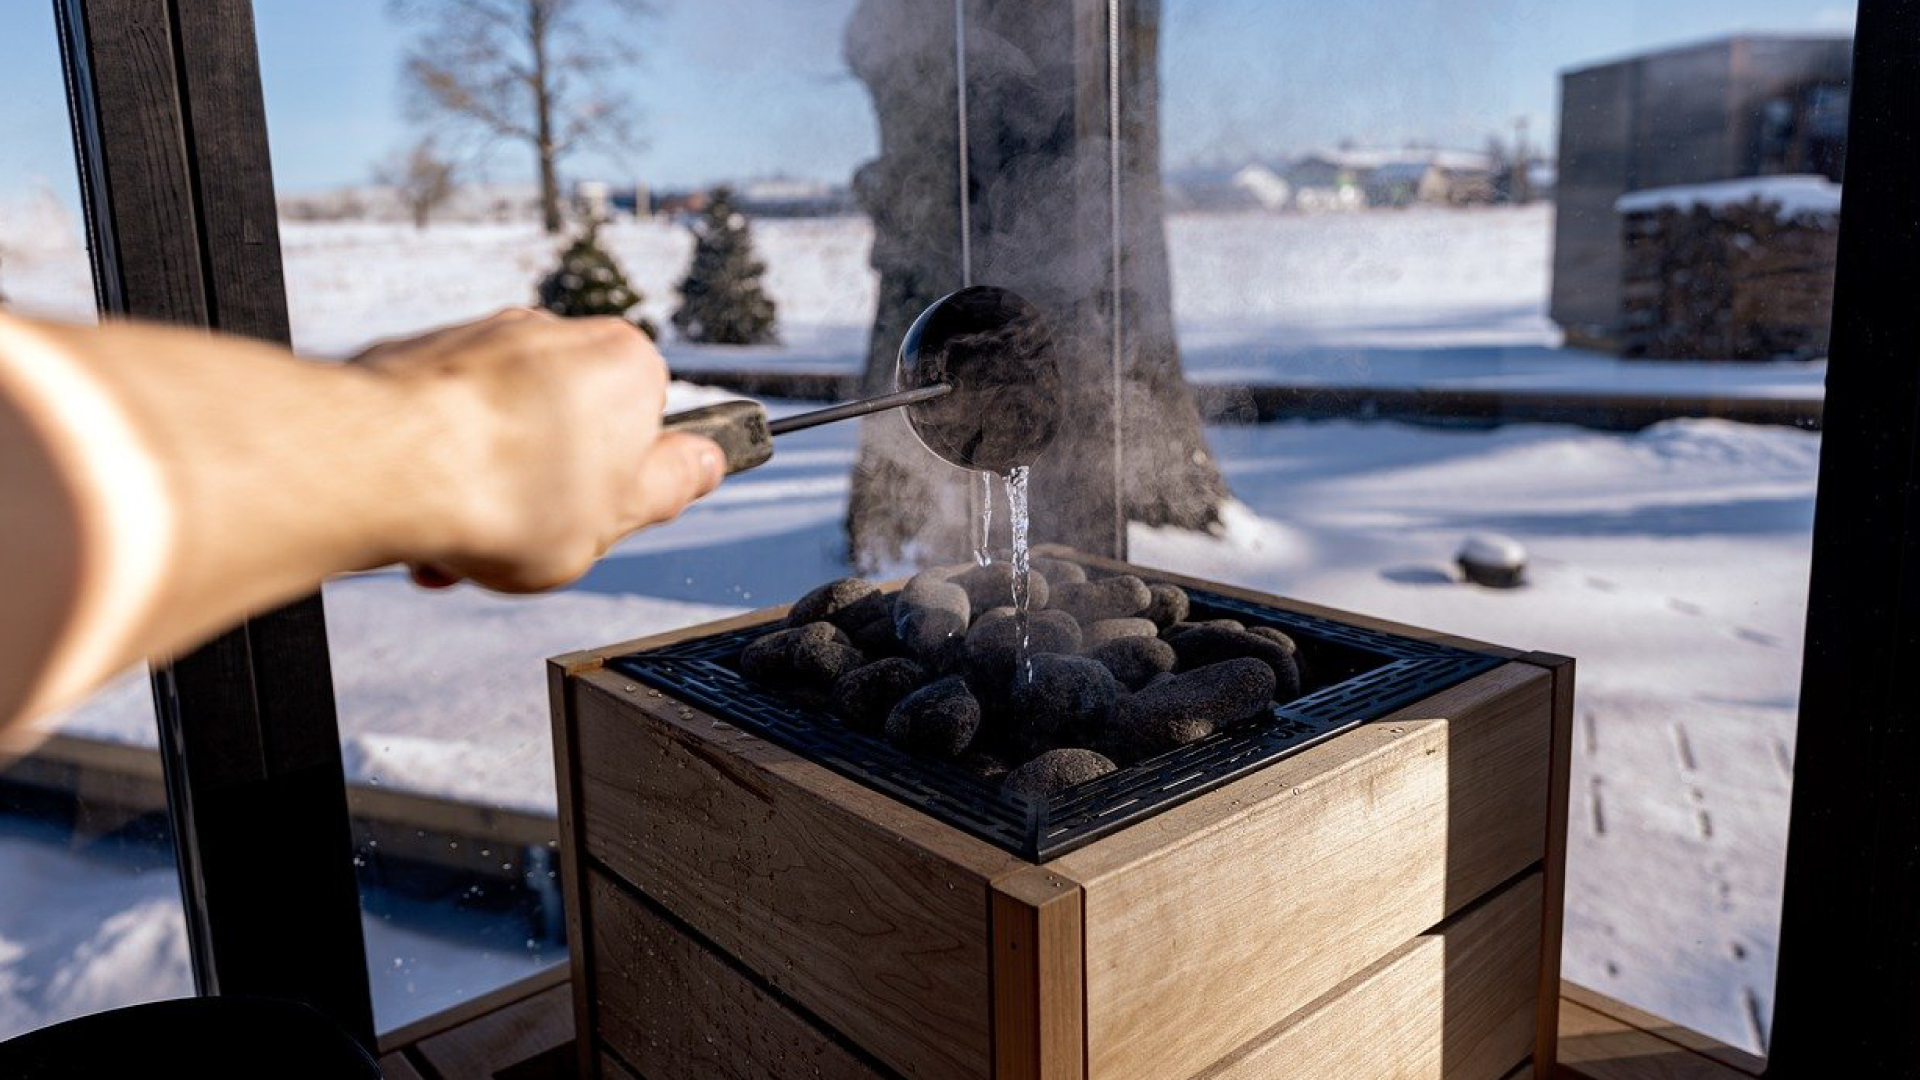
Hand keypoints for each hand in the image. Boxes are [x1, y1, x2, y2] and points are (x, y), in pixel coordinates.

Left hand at [356, 309, 723, 591]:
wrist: (382, 465)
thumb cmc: (504, 493)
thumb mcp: (622, 517)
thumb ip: (672, 485)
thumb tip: (704, 464)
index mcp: (627, 364)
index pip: (650, 427)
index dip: (624, 487)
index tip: (599, 518)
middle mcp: (557, 332)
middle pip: (573, 427)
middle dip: (549, 489)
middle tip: (531, 538)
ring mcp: (484, 337)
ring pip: (507, 427)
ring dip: (492, 487)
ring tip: (467, 539)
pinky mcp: (422, 354)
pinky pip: (449, 419)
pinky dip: (443, 465)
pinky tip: (427, 513)